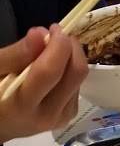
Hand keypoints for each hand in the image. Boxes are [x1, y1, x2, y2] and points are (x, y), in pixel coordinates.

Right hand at [0, 25, 87, 143]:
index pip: (50, 71)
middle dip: (71, 47)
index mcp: (22, 106)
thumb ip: (14, 55)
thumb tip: (41, 33)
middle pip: (75, 73)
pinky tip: (53, 68)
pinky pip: (77, 86)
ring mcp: (61, 118)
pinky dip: (68, 71)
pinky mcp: (68, 116)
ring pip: (79, 79)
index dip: (57, 45)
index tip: (53, 28)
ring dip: (70, 58)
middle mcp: (47, 114)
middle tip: (56, 34)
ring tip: (50, 51)